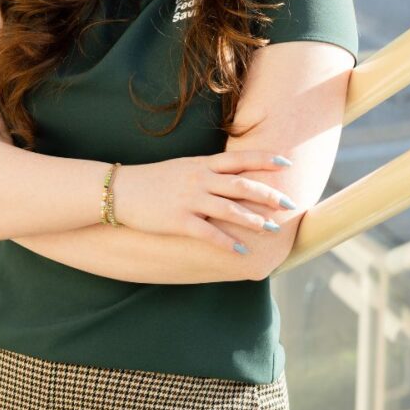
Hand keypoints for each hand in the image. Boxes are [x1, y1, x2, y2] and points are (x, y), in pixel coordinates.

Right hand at [112, 152, 300, 256]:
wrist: (120, 190)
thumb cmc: (154, 180)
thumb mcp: (183, 167)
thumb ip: (208, 170)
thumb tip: (233, 175)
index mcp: (202, 164)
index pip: (240, 158)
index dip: (265, 159)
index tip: (286, 163)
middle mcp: (200, 180)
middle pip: (241, 185)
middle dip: (268, 194)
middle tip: (289, 203)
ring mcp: (190, 200)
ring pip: (229, 209)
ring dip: (254, 220)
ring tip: (272, 228)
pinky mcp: (179, 221)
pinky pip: (208, 233)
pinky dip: (227, 242)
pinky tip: (241, 251)